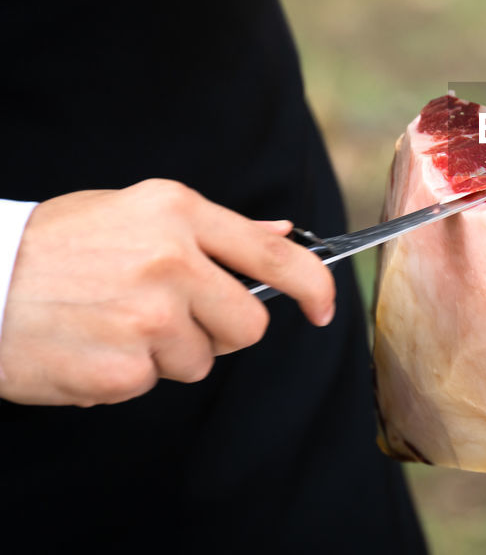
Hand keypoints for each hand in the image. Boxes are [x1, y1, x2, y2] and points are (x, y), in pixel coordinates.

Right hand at [0, 180, 335, 405]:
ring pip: (200, 360)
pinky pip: (151, 384)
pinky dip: (125, 375)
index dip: (314, 286)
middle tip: (172, 318)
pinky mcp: (123, 368)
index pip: (276, 254)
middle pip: (248, 323)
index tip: (322, 308)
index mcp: (178, 214)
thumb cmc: (53, 245)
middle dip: (221, 330)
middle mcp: (171, 261)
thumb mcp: (133, 212)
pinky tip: (90, 346)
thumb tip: (283, 232)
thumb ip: (213, 228)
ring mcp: (149, 317)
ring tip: (113, 324)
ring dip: (166, 354)